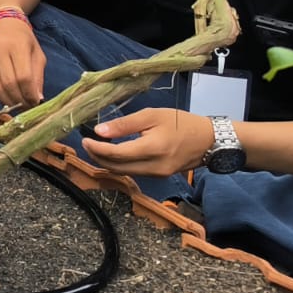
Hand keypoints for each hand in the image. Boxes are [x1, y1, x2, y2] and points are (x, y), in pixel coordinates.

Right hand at [0, 15, 44, 107]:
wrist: (1, 22)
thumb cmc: (22, 38)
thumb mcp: (37, 53)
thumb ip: (38, 76)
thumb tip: (37, 98)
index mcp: (16, 45)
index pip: (23, 77)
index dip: (29, 94)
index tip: (35, 101)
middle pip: (8, 84)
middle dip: (19, 100)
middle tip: (26, 106)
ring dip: (6, 101)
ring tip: (15, 103)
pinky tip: (0, 94)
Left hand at [82, 109, 214, 176]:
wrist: (209, 140)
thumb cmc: (181, 123)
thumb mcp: (152, 115)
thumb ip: (125, 124)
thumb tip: (99, 131)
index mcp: (152, 148)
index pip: (116, 153)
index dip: (97, 148)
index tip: (84, 139)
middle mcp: (154, 166)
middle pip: (117, 167)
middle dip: (98, 157)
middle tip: (86, 144)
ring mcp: (157, 174)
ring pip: (124, 173)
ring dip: (107, 163)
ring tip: (96, 148)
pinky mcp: (159, 176)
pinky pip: (133, 173)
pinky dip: (120, 165)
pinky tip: (113, 154)